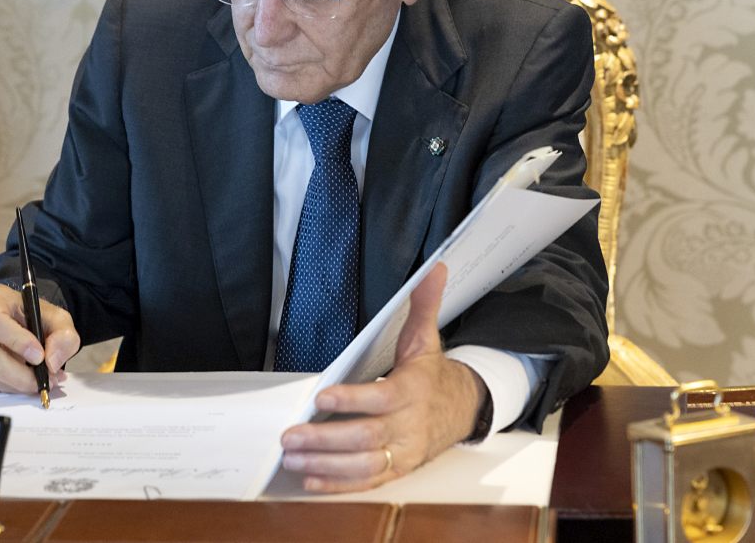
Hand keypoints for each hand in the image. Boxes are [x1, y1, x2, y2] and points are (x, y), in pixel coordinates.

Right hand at [0, 284, 80, 394]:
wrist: (11, 318)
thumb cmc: (31, 317)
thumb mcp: (56, 318)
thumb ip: (63, 336)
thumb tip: (52, 363)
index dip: (16, 342)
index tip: (39, 357)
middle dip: (21, 375)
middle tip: (46, 381)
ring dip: (16, 384)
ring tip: (40, 381)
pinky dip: (6, 386)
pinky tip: (22, 380)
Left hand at [279, 262, 488, 492]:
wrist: (463, 410)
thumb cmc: (433, 374)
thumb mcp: (427, 338)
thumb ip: (423, 305)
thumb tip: (434, 269)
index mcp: (412, 392)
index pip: (381, 399)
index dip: (351, 400)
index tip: (322, 397)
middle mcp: (408, 427)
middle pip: (365, 437)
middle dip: (325, 439)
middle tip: (291, 436)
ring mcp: (403, 452)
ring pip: (363, 464)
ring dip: (325, 465)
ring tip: (293, 458)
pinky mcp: (397, 469)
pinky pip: (367, 482)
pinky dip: (338, 485)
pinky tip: (311, 481)